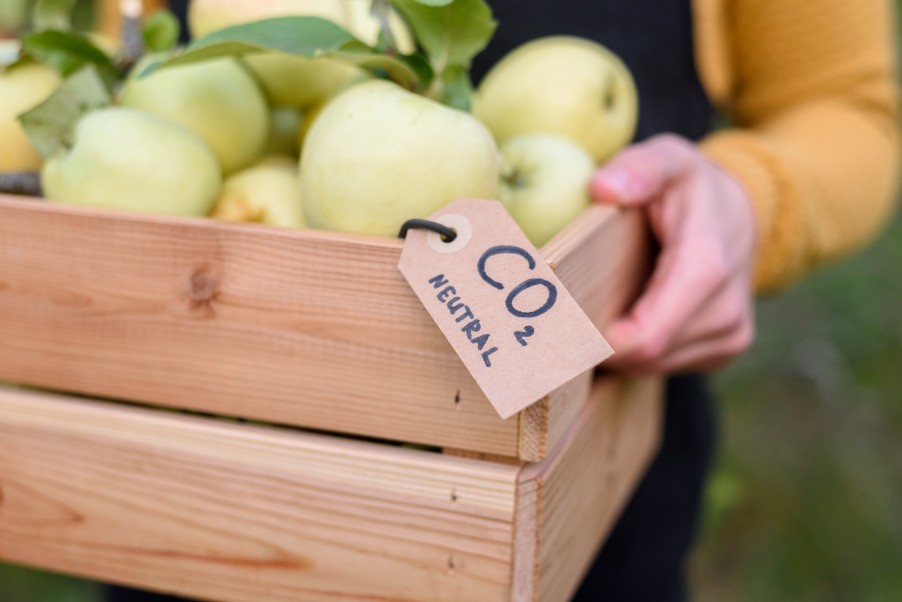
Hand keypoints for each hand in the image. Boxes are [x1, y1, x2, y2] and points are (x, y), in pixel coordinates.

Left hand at [590, 134, 756, 373]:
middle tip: (567, 312)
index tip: (561, 323)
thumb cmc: (691, 186)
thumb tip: (603, 188)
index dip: (598, 341)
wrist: (742, 211)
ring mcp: (730, 335)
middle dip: (600, 341)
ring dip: (619, 348)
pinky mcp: (726, 348)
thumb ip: (638, 169)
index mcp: (706, 267)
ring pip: (652, 368)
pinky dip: (639, 351)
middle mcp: (726, 311)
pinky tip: (631, 316)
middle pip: (643, 357)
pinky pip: (667, 367)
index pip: (646, 338)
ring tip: (603, 305)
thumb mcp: (668, 159)